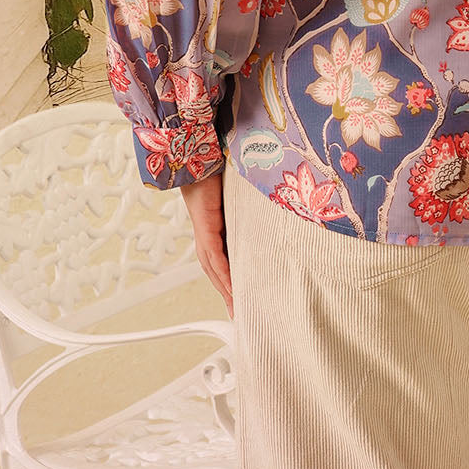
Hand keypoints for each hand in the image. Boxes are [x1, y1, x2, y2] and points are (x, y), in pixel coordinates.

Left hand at [180, 169, 233, 318]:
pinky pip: (215, 257)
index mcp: (215, 228)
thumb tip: (270, 206)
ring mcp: (205, 232)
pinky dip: (223, 274)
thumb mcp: (238, 195)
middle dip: (228, 294)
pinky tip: (231, 287)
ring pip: (214, 269)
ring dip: (225, 289)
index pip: (223, 260)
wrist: (198, 155)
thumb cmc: (218, 170)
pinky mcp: (205, 228)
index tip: (243, 296)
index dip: (231, 280)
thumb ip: (248, 206)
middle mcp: (208, 234)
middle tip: (240, 314)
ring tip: (237, 307)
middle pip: (217, 271)